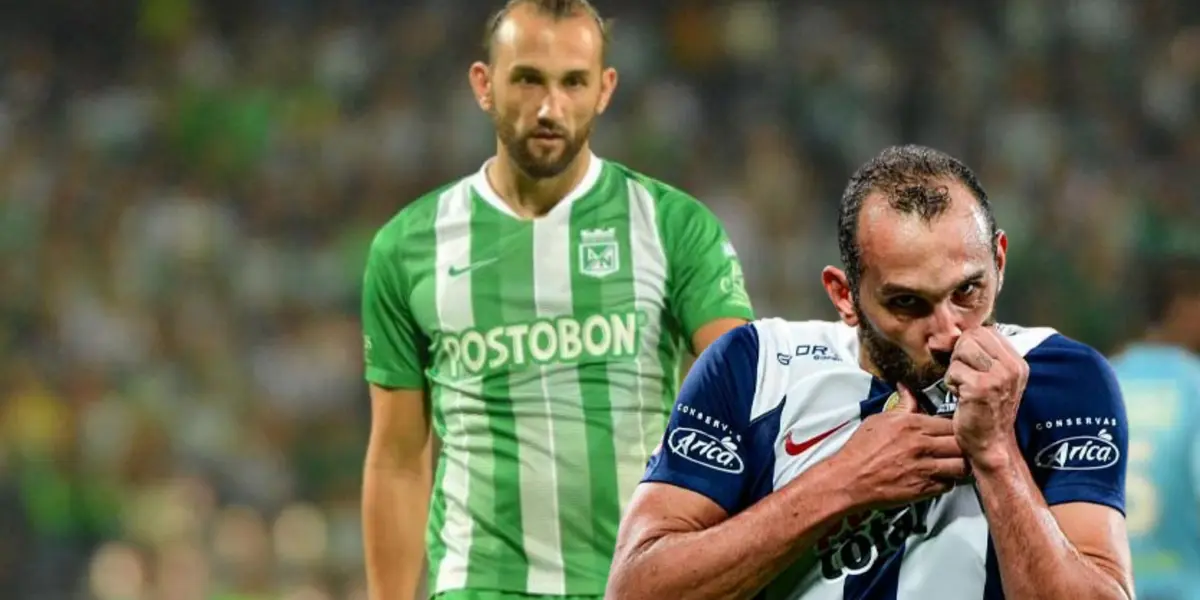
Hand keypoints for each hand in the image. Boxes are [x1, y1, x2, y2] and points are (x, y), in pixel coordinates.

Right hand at [833, 385, 968, 509]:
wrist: (848, 479)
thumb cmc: (860, 450)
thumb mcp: (879, 420)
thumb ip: (902, 407)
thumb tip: (906, 389)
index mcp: (912, 425)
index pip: (951, 423)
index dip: (955, 427)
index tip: (952, 431)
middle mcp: (922, 445)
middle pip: (961, 444)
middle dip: (962, 446)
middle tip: (957, 448)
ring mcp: (924, 468)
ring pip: (961, 466)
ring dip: (959, 465)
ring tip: (952, 463)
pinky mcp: (924, 489)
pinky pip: (949, 485)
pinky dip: (947, 482)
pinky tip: (938, 477)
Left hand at [945, 327, 1028, 468]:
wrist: (991, 445)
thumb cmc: (985, 411)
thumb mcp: (989, 377)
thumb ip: (974, 353)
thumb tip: (939, 338)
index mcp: (1017, 361)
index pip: (984, 331)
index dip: (967, 344)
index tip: (967, 364)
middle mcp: (1012, 366)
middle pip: (971, 337)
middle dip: (959, 355)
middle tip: (965, 378)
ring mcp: (999, 377)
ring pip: (960, 351)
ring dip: (955, 370)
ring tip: (964, 388)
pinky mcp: (981, 388)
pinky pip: (953, 371)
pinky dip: (951, 384)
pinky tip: (961, 398)